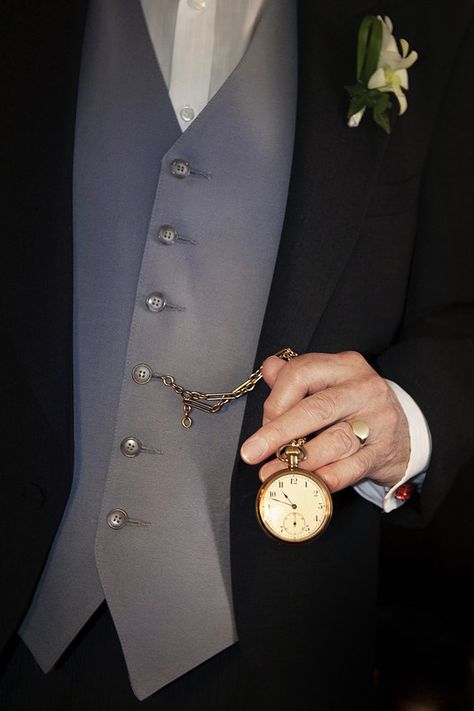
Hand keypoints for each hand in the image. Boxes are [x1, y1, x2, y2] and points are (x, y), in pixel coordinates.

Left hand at [240, 351, 410, 491]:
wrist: (405, 430)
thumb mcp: (329, 383)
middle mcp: (363, 389)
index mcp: (344, 366)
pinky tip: (309, 483)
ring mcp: (378, 420)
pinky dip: (330, 477)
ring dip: (299, 461)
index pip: (302, 374)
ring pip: (335, 440)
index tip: (263, 423)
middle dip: (279, 432)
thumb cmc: (355, 406)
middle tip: (251, 452)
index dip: (276, 400)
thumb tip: (269, 367)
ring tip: (272, 474)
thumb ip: (297, 377)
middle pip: (316, 408)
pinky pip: (353, 467)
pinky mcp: (385, 451)